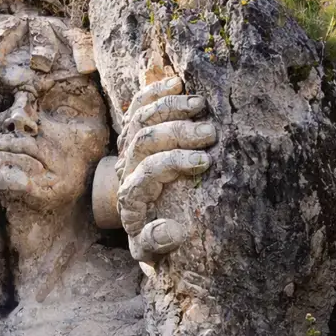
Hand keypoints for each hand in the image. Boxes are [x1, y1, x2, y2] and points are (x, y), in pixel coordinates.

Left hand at [116, 77, 216, 261]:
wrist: (148, 229)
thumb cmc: (156, 241)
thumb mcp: (153, 252)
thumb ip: (156, 245)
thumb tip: (171, 230)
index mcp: (131, 197)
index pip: (146, 171)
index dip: (173, 162)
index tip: (205, 162)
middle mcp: (125, 170)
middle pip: (144, 140)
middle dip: (177, 132)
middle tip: (210, 132)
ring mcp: (127, 149)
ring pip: (140, 118)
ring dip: (170, 108)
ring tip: (201, 105)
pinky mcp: (134, 134)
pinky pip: (138, 106)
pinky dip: (155, 91)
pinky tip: (177, 82)